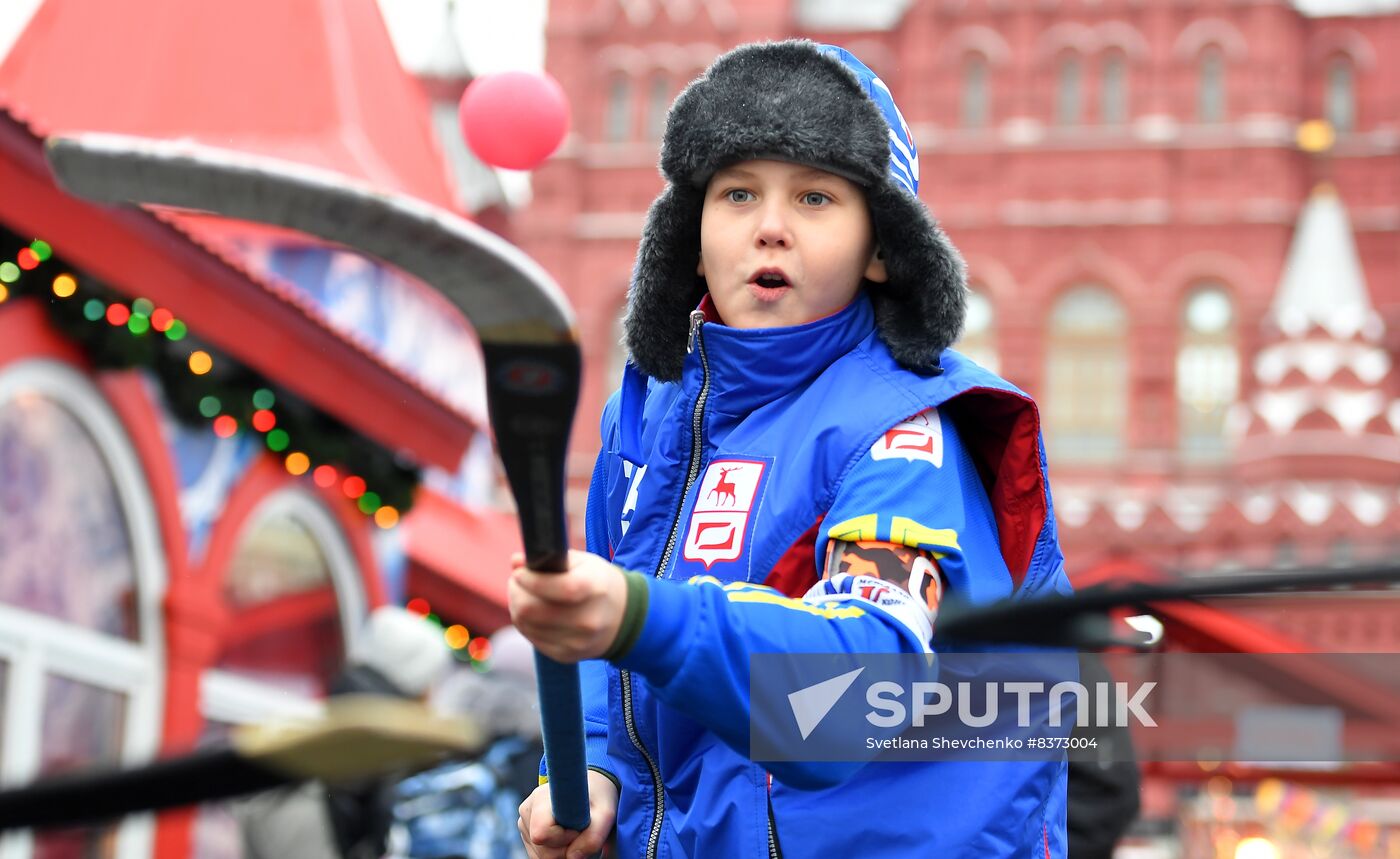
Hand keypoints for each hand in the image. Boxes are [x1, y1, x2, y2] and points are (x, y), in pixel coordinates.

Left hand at [509, 549, 628, 662]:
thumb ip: (549, 559)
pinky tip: (534, 612)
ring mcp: (576, 642)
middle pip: (531, 609)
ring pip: (525, 624)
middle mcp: (587, 620)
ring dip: (517, 606)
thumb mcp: (582, 562)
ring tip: (525, 595)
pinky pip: (531, 637)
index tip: (519, 572)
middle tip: (517, 582)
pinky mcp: (566, 655)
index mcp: (594, 589)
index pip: (557, 587)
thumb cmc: (597, 583)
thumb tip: (516, 562)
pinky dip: (526, 623)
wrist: (622, 618)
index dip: (530, 579)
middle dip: (516, 591)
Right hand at [517, 770, 618, 858]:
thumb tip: (572, 857)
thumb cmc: (598, 797)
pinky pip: (540, 856)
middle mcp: (527, 810)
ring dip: (563, 851)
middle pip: (543, 850)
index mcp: (541, 798)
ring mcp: (524, 823)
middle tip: (581, 831)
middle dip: (566, 849)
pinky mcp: (527, 834)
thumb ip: (593, 837)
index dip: (564, 838)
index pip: (542, 833)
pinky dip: (557, 852)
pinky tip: (567, 838)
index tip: (579, 826)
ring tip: (576, 833)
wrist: (592, 788)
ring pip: (541, 856)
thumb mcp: (605, 814)